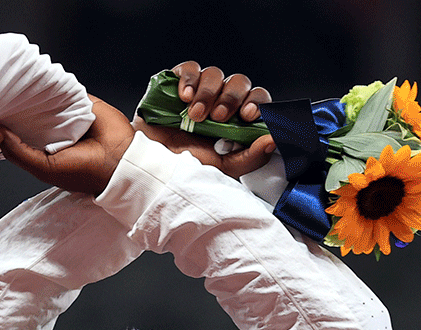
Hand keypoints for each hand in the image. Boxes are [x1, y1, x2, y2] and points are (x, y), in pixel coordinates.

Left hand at [0, 96, 134, 195]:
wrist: (119, 162)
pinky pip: (65, 90)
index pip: (20, 132)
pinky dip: (55, 85)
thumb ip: (17, 151)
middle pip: (30, 113)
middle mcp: (55, 131)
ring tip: (16, 84)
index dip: (6, 123)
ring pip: (46, 99)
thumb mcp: (42, 167)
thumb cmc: (82, 171)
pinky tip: (40, 80)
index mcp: (44, 148)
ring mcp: (69, 115)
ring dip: (34, 93)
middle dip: (16, 106)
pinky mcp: (83, 102)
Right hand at [131, 62, 275, 179]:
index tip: (248, 116)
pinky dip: (189, 79)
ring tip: (194, 116)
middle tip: (218, 118)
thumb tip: (273, 141)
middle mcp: (219, 103)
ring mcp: (198, 91)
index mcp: (235, 121)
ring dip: (208, 93)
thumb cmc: (182, 168)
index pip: (256, 101)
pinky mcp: (176, 82)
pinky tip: (183, 97)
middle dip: (231, 98)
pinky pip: (190, 68)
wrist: (147, 166)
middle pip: (239, 83)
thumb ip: (249, 157)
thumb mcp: (221, 169)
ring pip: (216, 74)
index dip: (257, 103)